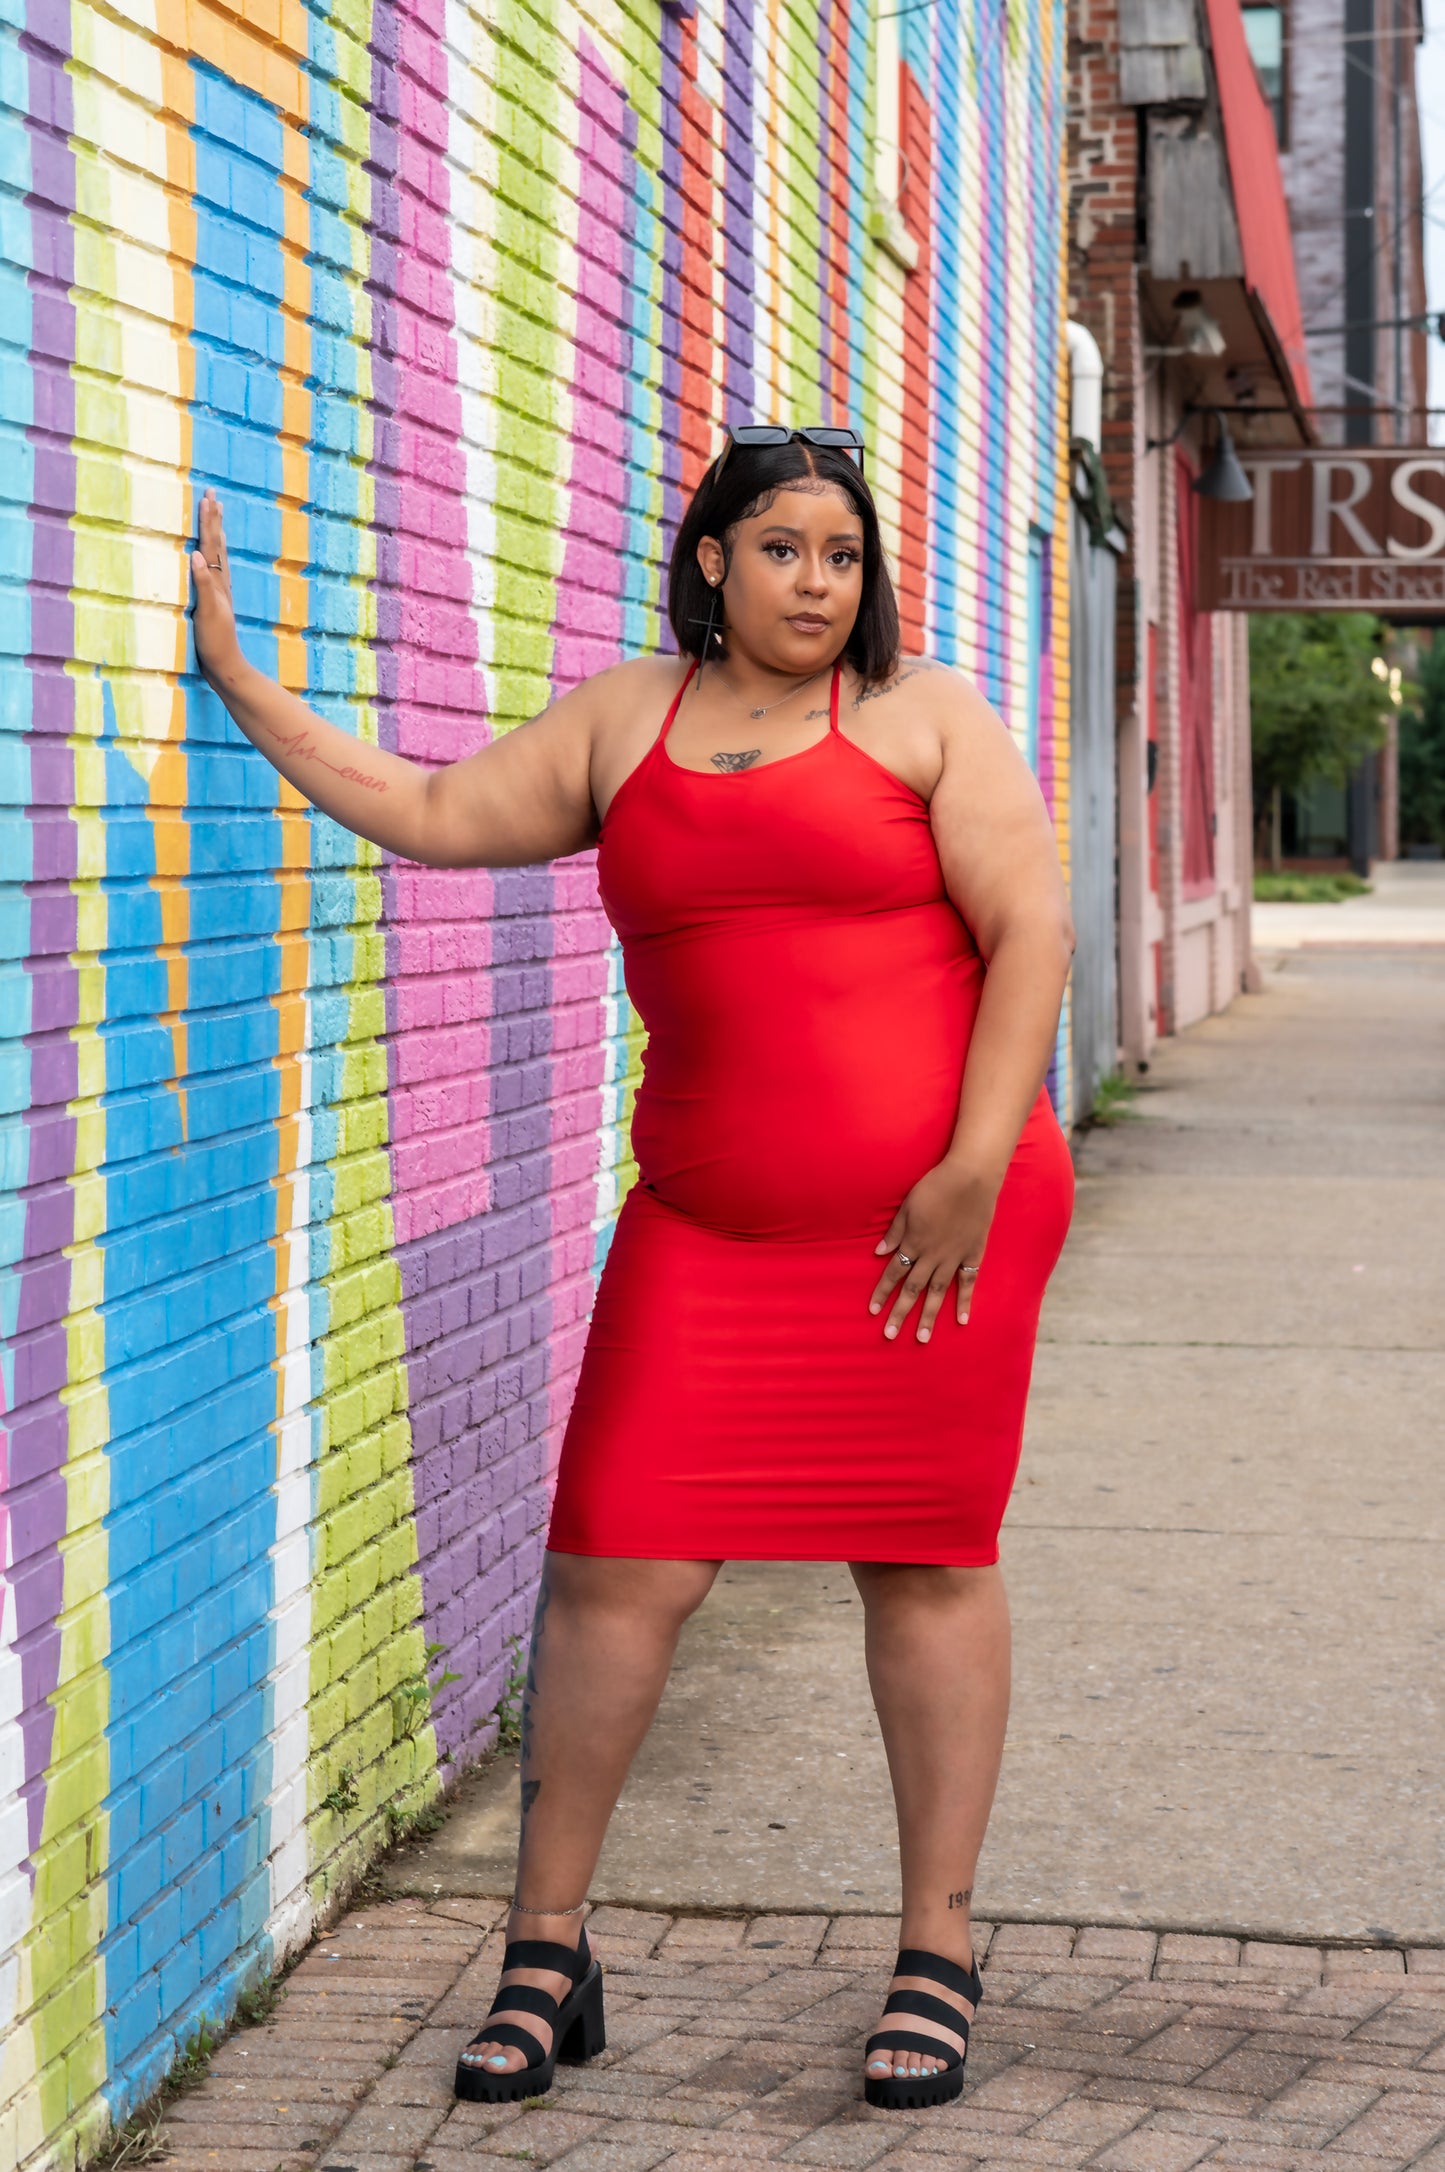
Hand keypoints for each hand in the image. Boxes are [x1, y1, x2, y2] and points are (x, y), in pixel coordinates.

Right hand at [189, 487, 240, 683]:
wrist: (225, 665)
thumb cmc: (215, 641)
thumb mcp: (208, 612)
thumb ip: (203, 584)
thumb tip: (197, 554)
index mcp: (218, 581)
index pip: (211, 544)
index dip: (209, 521)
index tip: (208, 497)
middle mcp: (220, 582)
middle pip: (216, 543)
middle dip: (214, 519)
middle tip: (213, 495)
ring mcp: (218, 591)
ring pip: (217, 554)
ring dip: (215, 532)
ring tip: (216, 515)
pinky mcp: (213, 601)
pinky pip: (213, 569)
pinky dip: (211, 555)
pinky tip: (208, 555)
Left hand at [868, 1160, 997, 1341]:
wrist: (971, 1177)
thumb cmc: (935, 1186)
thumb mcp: (908, 1206)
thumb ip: (894, 1232)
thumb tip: (878, 1253)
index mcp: (913, 1242)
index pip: (893, 1273)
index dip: (882, 1292)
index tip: (873, 1311)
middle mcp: (931, 1255)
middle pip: (912, 1289)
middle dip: (900, 1312)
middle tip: (890, 1335)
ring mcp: (953, 1257)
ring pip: (937, 1292)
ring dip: (928, 1316)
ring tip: (922, 1338)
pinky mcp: (972, 1254)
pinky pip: (968, 1282)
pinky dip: (964, 1302)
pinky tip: (962, 1321)